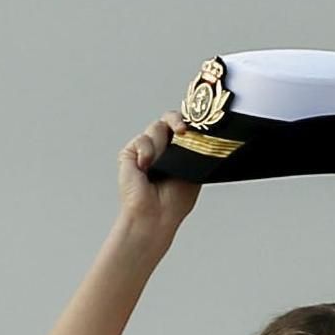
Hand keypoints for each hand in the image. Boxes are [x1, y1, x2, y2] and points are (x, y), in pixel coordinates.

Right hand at [116, 113, 199, 238]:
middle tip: (182, 130)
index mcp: (178, 152)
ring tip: (160, 166)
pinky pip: (142, 140)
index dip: (188, 121)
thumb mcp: (195, 171)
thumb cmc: (174, 202)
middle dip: (176, 119)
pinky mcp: (130, 153)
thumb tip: (204, 133)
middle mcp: (162, 148)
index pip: (182, 125)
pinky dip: (146, 152)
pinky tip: (145, 168)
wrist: (156, 215)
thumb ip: (196, 150)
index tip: (196, 125)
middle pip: (168, 118)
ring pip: (156, 127)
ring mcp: (145, 150)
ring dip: (161, 146)